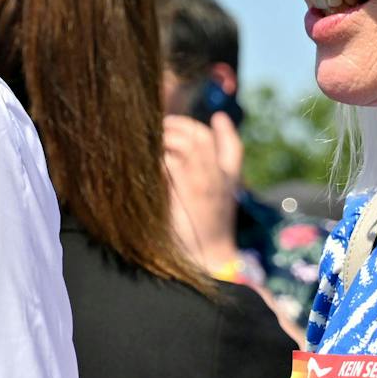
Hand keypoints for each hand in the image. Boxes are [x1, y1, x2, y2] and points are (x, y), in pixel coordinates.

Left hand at [163, 112, 242, 274]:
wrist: (206, 260)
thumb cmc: (202, 231)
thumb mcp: (211, 201)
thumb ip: (200, 175)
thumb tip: (177, 154)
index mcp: (228, 180)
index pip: (233, 147)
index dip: (225, 131)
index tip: (218, 117)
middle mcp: (218, 178)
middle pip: (202, 136)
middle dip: (179, 125)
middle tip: (159, 125)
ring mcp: (203, 182)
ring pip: (187, 144)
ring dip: (165, 137)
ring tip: (149, 139)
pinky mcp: (185, 191)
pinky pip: (168, 161)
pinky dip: (156, 156)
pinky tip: (143, 158)